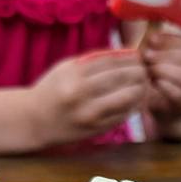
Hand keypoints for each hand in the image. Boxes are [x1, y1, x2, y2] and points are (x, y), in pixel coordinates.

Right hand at [28, 50, 149, 147]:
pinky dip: (135, 105)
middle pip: (121, 77)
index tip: (138, 56)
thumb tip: (123, 53)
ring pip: (127, 97)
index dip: (128, 57)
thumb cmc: (52, 90)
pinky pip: (123, 114)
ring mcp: (90, 113)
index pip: (110, 61)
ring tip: (145, 83)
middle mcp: (81, 93)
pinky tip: (139, 99)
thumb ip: (92, 61)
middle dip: (138, 71)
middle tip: (145, 69)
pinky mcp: (97, 128)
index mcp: (73, 74)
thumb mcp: (65, 68)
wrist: (34, 120)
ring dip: (141, 89)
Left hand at [142, 32, 180, 123]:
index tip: (153, 38)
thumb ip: (170, 45)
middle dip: (169, 55)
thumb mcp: (173, 60)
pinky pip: (179, 95)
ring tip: (149, 68)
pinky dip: (164, 86)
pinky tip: (154, 82)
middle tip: (148, 54)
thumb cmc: (169, 79)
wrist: (170, 112)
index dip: (173, 40)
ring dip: (166, 70)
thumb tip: (155, 26)